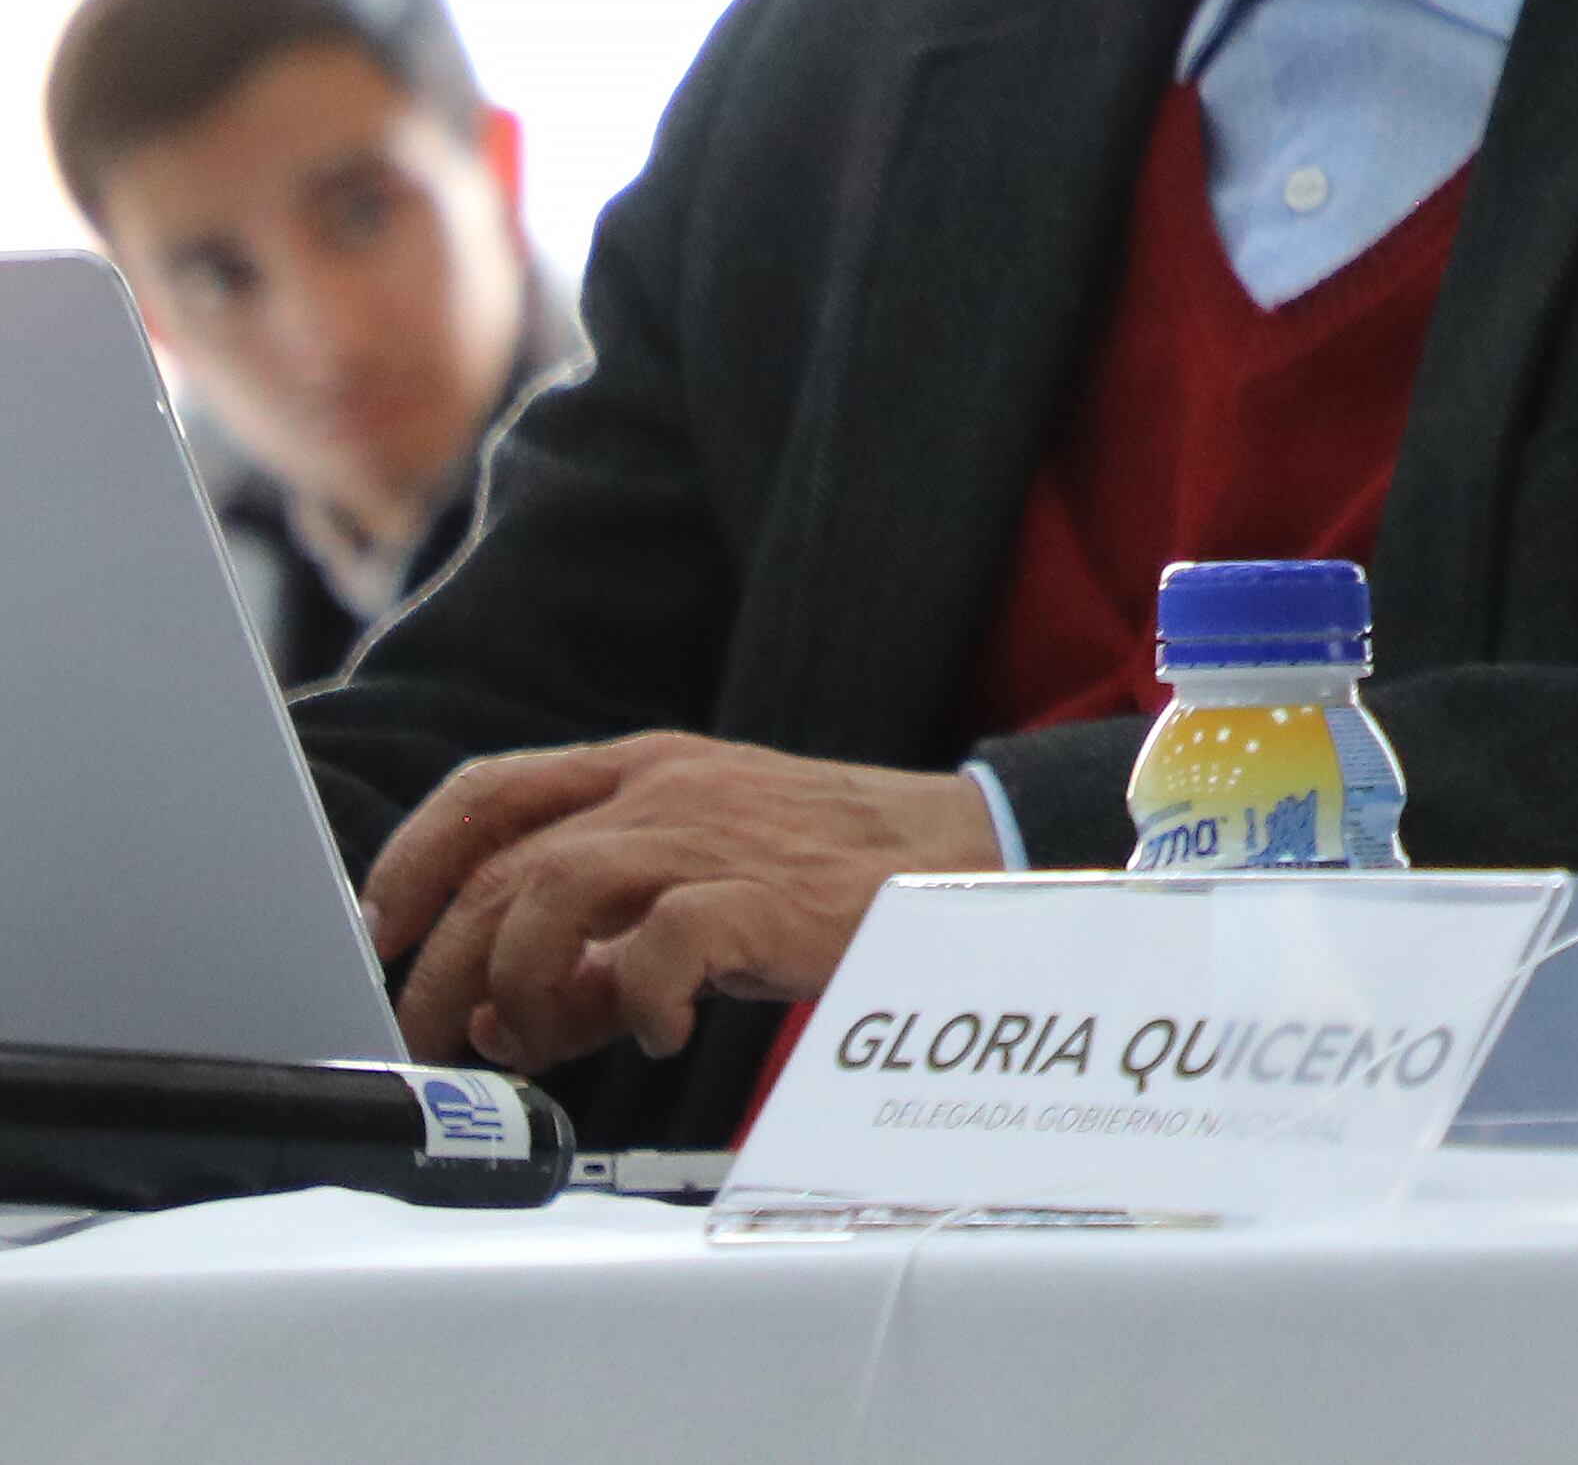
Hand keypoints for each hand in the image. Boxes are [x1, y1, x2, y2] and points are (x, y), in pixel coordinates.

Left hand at [368, 734, 998, 1068]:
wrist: (960, 859)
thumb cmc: (824, 879)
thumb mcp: (697, 890)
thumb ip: (593, 950)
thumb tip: (492, 1017)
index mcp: (643, 772)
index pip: (489, 792)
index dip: (413, 861)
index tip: (379, 931)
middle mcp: (663, 791)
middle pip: (501, 867)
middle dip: (442, 966)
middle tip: (436, 1040)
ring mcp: (712, 836)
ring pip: (551, 892)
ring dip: (519, 985)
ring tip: (540, 1044)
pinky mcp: (762, 895)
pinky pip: (658, 945)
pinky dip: (633, 1001)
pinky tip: (656, 1035)